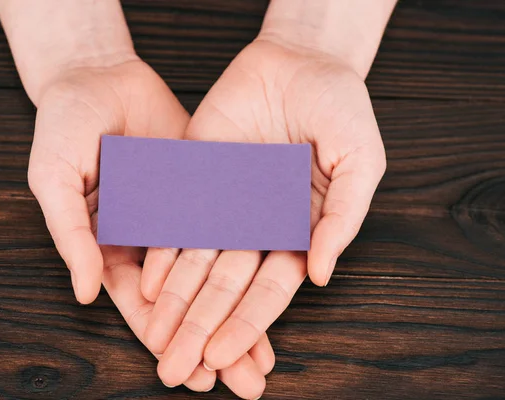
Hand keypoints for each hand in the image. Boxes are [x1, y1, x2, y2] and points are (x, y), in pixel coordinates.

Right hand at [27, 59, 272, 396]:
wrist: (97, 76)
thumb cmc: (63, 125)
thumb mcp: (55, 179)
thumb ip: (71, 235)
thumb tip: (85, 294)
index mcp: (112, 246)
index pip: (144, 308)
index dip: (169, 341)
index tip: (196, 376)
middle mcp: (152, 239)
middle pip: (189, 302)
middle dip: (217, 341)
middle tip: (247, 383)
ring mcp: (183, 214)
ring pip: (217, 273)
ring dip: (242, 313)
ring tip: (267, 356)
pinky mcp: (208, 187)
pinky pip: (234, 226)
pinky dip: (253, 254)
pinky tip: (278, 280)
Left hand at [143, 38, 385, 384]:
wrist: (301, 59)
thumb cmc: (341, 108)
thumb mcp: (360, 162)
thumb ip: (342, 220)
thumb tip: (319, 275)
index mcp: (296, 232)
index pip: (268, 291)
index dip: (246, 327)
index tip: (222, 360)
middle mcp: (256, 226)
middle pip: (225, 289)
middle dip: (200, 330)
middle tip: (177, 370)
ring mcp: (224, 204)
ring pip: (195, 263)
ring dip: (174, 304)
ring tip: (155, 340)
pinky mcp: (197, 177)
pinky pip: (176, 219)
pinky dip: (161, 251)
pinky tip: (144, 284)